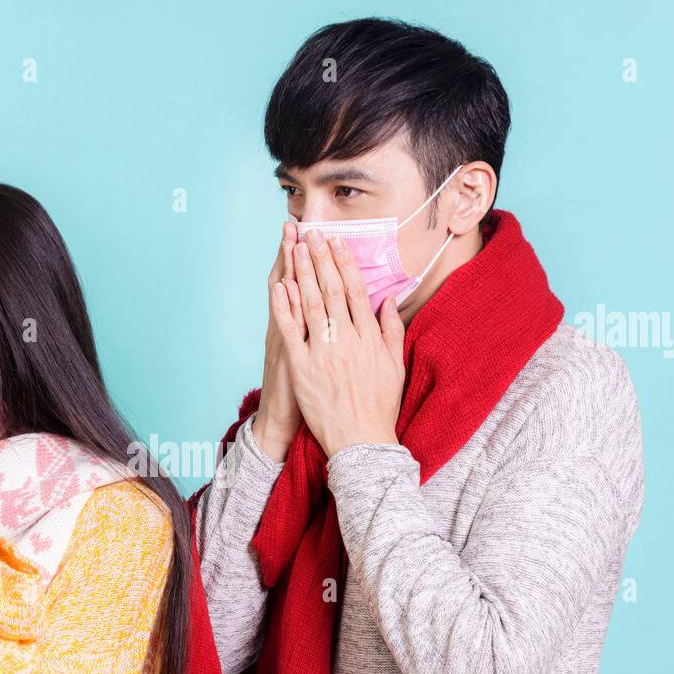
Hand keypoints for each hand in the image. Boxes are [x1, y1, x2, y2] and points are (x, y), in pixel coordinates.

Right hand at [251, 220, 306, 462]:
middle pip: (293, 284)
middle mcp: (291, 330)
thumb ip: (323, 332)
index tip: (307, 232)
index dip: (306, 259)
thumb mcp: (310, 359)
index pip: (305, 286)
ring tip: (290, 241)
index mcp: (302, 329)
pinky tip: (283, 286)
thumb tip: (338, 311)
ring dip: (289, 270)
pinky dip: (283, 309)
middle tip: (296, 224)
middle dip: (296, 254)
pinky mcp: (287, 359)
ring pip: (287, 301)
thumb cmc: (308, 396)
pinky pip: (286, 330)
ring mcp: (287, 342)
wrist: (284, 424)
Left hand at [270, 229, 405, 458]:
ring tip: (294, 248)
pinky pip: (290, 332)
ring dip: (301, 273)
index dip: (343, 263)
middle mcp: (346, 339)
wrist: (361, 441)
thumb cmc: (379, 405)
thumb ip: (391, 331)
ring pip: (309, 304)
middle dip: (320, 258)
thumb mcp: (394, 366)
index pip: (355, 291)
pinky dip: (284, 308)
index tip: (336, 242)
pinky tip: (279, 286)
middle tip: (312, 232)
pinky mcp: (303, 368)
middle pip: (330, 290)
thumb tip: (388, 300)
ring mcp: (323, 352)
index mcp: (368, 337)